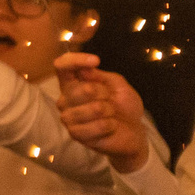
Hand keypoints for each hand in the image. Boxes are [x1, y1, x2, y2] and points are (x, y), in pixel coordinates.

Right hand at [53, 53, 151, 174]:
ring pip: (92, 108)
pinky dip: (110, 125)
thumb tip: (84, 70)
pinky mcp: (75, 134)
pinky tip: (110, 127)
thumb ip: (102, 76)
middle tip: (110, 100)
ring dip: (109, 111)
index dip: (75, 60)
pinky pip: (97, 125)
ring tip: (110, 115)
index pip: (61, 67)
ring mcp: (68, 117)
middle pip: (80, 89)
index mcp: (72, 84)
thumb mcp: (118, 85)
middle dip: (103, 93)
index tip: (95, 60)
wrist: (133, 132)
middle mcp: (65, 99)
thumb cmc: (123, 106)